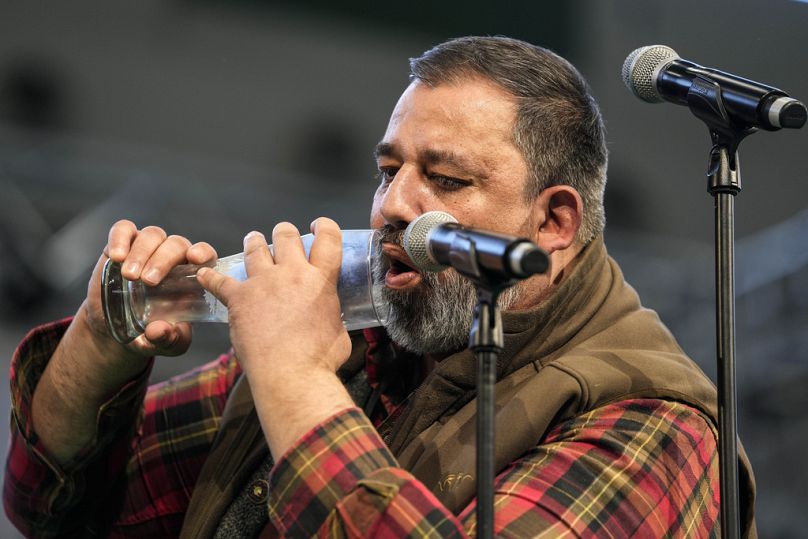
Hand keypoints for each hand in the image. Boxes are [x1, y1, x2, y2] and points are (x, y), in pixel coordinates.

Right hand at [81, 220, 217, 360]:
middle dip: (164, 260)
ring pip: (152, 235)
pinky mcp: (122, 245)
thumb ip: (170, 339)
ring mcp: (148, 248)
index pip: (205, 255)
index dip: (203, 253)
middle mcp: (173, 258)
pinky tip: (116, 257)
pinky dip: (120, 238)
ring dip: (142, 253)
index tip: (195, 259)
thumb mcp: (167, 344)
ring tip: (130, 277)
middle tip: (149, 281)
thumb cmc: (153, 333)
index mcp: (192, 277)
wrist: (117, 330)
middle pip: (177, 244)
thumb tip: (159, 330)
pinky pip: (124, 229)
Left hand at [197, 218, 350, 379]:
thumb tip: (331, 319)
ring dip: (254, 243)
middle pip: (286, 236)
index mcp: (321, 280)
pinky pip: (219, 281)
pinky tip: (204, 275)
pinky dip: (211, 278)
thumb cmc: (320, 360)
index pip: (328, 238)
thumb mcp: (339, 332)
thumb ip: (333, 316)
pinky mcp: (239, 299)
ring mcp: (263, 283)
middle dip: (284, 232)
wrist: (291, 375)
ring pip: (255, 248)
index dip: (324, 226)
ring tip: (253, 242)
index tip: (318, 227)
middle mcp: (292, 273)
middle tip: (282, 236)